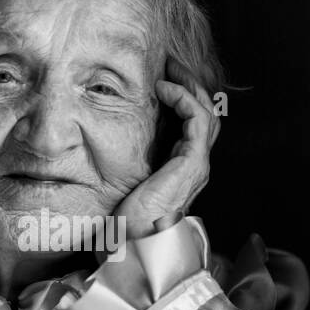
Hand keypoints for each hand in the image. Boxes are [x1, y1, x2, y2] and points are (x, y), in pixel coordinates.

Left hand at [113, 57, 220, 238]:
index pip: (194, 125)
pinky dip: (184, 99)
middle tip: (170, 63)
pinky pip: (197, 120)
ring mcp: (197, 165)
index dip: (183, 98)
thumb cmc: (124, 223)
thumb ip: (128, 163)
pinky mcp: (192, 164)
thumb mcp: (126, 184)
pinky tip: (164, 89)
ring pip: (207, 112)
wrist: (132, 247)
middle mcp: (195, 166)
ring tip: (170, 68)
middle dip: (190, 85)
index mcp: (182, 170)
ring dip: (189, 85)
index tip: (162, 77)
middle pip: (205, 114)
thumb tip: (103, 140)